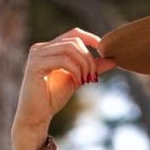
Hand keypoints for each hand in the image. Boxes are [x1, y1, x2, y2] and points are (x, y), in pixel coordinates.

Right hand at [11, 28, 115, 149]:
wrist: (36, 116)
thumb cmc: (53, 98)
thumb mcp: (77, 79)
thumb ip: (91, 68)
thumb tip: (113, 59)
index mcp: (50, 48)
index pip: (73, 34)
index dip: (91, 38)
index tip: (104, 51)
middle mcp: (41, 47)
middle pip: (74, 40)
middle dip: (89, 58)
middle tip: (93, 76)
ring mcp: (37, 54)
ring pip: (69, 48)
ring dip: (83, 64)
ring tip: (86, 80)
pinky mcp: (35, 64)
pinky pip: (63, 60)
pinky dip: (75, 69)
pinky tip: (78, 81)